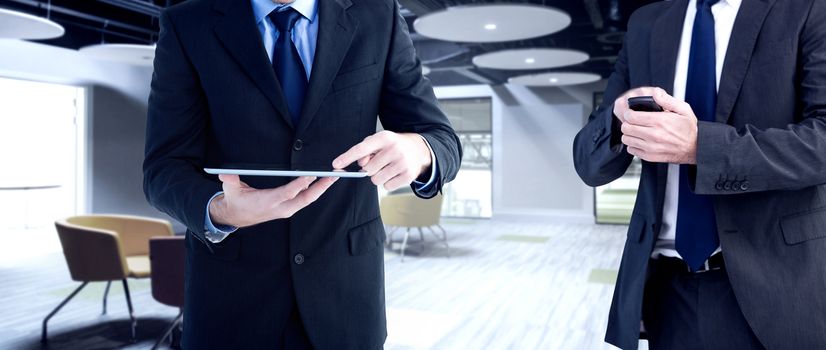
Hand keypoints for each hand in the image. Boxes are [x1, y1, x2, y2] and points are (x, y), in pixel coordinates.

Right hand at [209, 175, 337, 227]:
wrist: (236, 216)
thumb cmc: (236, 200)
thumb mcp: (230, 191)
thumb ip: (229, 181)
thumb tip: (225, 174)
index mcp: (267, 202)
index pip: (287, 193)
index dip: (300, 184)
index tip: (311, 175)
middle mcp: (281, 208)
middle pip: (305, 198)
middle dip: (321, 187)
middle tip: (333, 175)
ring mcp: (286, 209)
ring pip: (308, 199)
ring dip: (322, 188)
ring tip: (334, 176)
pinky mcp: (289, 208)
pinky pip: (306, 199)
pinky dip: (316, 190)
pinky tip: (325, 182)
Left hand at [332, 130, 431, 190]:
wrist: (418, 149)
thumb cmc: (393, 145)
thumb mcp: (379, 141)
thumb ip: (365, 150)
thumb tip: (360, 164)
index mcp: (384, 137)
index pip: (361, 149)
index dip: (347, 157)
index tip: (336, 165)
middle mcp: (394, 149)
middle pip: (367, 169)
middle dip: (369, 168)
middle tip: (379, 162)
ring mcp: (402, 163)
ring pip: (376, 180)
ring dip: (378, 176)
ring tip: (387, 168)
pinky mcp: (408, 175)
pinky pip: (387, 187)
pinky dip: (388, 182)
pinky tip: (394, 173)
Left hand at [620, 89, 698, 163]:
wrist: (696, 147)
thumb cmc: (689, 128)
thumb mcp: (683, 109)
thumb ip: (667, 100)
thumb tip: (655, 93)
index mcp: (659, 121)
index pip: (631, 116)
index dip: (629, 113)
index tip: (632, 113)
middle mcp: (653, 134)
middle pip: (626, 128)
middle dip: (627, 123)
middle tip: (633, 122)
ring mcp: (651, 147)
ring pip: (626, 139)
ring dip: (629, 134)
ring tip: (636, 131)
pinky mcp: (650, 156)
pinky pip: (631, 150)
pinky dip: (633, 145)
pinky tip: (640, 140)